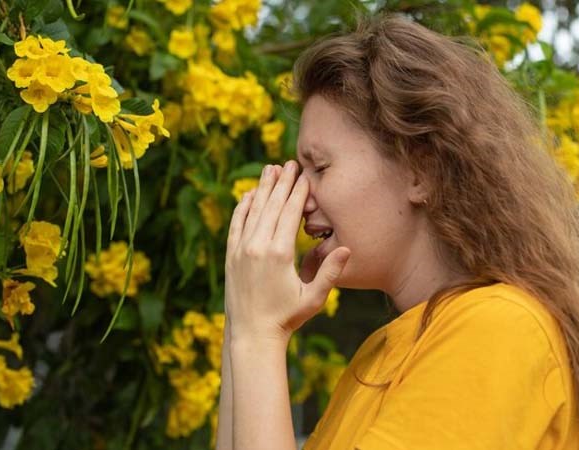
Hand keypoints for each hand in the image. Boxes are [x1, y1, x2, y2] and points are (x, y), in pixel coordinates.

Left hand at [225, 162, 350, 343]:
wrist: (252, 334)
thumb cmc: (287, 318)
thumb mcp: (314, 298)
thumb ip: (330, 272)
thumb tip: (347, 248)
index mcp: (279, 253)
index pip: (289, 212)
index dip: (298, 192)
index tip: (304, 175)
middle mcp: (257, 246)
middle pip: (271, 205)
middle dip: (282, 182)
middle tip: (290, 163)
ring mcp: (241, 250)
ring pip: (253, 210)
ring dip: (263, 188)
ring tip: (271, 169)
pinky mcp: (231, 256)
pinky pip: (236, 224)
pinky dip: (242, 207)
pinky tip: (249, 194)